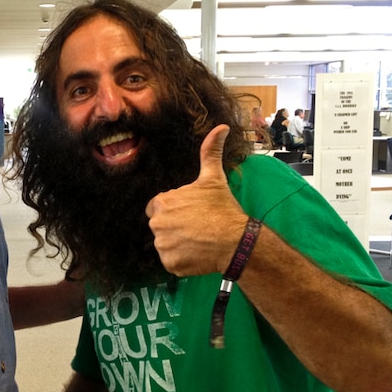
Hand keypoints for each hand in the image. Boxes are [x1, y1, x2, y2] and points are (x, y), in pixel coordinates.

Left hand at [145, 124, 246, 275]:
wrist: (234, 240)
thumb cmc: (222, 208)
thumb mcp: (214, 178)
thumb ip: (210, 152)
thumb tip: (221, 127)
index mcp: (162, 202)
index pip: (158, 208)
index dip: (175, 211)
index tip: (191, 214)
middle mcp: (156, 224)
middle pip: (161, 227)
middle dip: (175, 228)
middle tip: (197, 228)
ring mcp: (162, 245)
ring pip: (166, 245)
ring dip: (179, 245)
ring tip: (199, 241)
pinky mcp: (169, 264)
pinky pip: (172, 262)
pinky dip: (182, 261)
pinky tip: (198, 254)